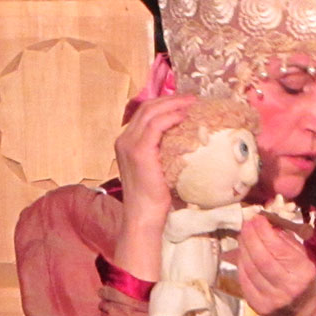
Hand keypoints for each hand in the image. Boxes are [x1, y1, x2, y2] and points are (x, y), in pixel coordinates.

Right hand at [111, 95, 194, 278]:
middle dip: (170, 99)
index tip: (184, 103)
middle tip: (192, 99)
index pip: (144, 113)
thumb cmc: (153, 197)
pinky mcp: (139, 151)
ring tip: (192, 104)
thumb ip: (162, 151)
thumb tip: (185, 140)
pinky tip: (184, 117)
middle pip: (146, 107)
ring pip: (150, 112)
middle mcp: (123, 140)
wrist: (143, 216)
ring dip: (173, 104)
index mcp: (126, 142)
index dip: (164, 104)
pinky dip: (171, 117)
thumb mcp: (157, 167)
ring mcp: (129, 144)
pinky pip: (156, 125)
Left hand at [235, 213, 315, 315]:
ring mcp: (272, 299)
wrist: (300, 312)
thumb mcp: (302, 258)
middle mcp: (288, 287)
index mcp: (303, 273)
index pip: (279, 250)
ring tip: (243, 235)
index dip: (264, 232)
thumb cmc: (301, 279)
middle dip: (251, 237)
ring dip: (243, 248)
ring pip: (250, 269)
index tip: (257, 218)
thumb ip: (286, 241)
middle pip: (262, 259)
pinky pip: (244, 280)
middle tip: (246, 223)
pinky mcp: (258, 306)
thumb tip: (267, 224)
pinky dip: (241, 264)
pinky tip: (242, 253)